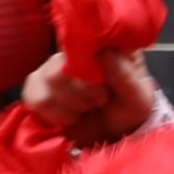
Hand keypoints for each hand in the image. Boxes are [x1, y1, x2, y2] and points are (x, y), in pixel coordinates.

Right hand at [19, 50, 162, 140]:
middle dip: (84, 92)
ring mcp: (51, 68)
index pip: (83, 39)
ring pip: (48, 81)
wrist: (113, 134)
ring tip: (87, 109)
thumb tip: (105, 53)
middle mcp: (72, 51)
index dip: (88, 64)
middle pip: (61, 66)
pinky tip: (71, 117)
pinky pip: (36, 98)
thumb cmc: (127, 109)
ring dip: (73, 105)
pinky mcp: (36, 88)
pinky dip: (56, 115)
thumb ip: (126, 76)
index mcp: (102, 45)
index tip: (102, 84)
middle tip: (100, 101)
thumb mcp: (138, 98)